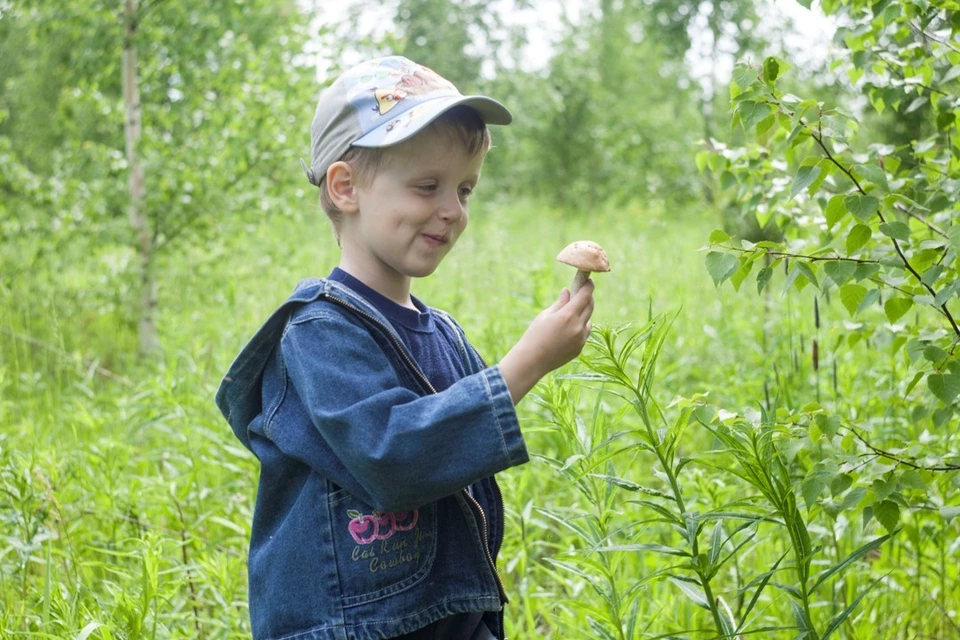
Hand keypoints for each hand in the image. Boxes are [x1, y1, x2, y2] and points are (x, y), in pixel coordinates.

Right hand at [498, 280, 594, 403]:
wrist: (532, 360)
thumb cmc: (535, 335)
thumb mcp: (545, 315)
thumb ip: (560, 303)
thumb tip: (568, 291)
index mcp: (568, 316)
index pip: (585, 296)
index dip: (588, 286)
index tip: (589, 281)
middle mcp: (578, 327)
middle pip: (590, 307)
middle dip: (587, 298)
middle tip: (581, 293)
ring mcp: (580, 339)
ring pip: (588, 321)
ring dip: (584, 314)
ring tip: (571, 314)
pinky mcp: (579, 348)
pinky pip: (584, 334)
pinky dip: (580, 328)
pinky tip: (568, 329)